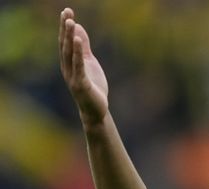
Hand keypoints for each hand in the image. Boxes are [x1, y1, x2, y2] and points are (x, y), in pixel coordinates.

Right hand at [59, 8, 108, 125]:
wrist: (96, 110)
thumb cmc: (92, 86)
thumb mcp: (89, 63)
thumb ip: (83, 47)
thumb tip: (78, 28)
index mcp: (69, 62)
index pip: (65, 42)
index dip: (65, 27)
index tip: (67, 11)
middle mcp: (67, 68)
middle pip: (65, 45)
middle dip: (65, 28)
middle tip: (67, 12)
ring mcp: (73, 76)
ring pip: (69, 54)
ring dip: (69, 37)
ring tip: (71, 22)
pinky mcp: (80, 84)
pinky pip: (78, 66)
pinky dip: (77, 53)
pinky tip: (76, 41)